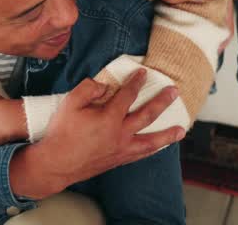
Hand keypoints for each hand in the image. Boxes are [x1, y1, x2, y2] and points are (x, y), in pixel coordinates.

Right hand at [8, 69, 183, 199]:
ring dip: (167, 135)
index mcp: (109, 118)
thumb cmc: (61, 133)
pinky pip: (141, 154)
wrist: (56, 164)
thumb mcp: (70, 103)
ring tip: (181, 130)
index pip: (128, 96)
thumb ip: (88, 88)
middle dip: (162, 102)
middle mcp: (120, 134)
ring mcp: (121, 149)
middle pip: (147, 116)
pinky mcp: (118, 160)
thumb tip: (104, 85)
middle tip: (174, 92)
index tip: (143, 73)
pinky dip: (153, 149)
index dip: (136, 82)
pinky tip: (158, 147)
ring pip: (151, 142)